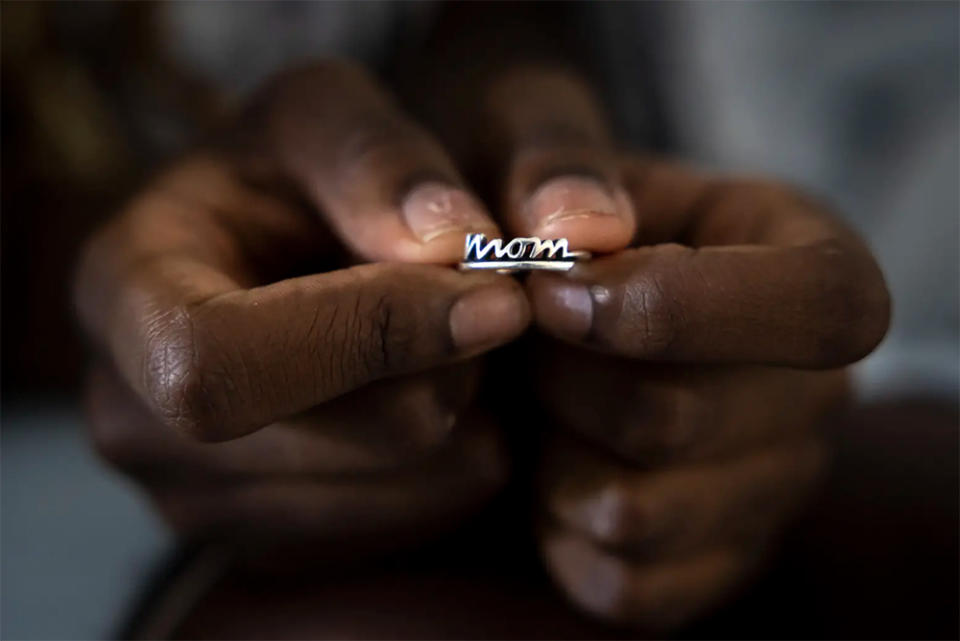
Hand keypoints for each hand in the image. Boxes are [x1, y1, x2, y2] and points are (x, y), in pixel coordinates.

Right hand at [75, 62, 529, 561]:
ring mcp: (199, 501)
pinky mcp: (270, 545)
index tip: (494, 298)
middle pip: (350, 439)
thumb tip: (449, 241)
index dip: (372, 335)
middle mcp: (138, 419)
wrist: (270, 251)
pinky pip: (416, 523)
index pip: (222, 360)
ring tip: (441, 339)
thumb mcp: (318, 113)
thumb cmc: (286, 173)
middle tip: (483, 301)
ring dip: (465, 408)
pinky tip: (425, 389)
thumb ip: (376, 157)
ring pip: (403, 489)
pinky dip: (458, 458)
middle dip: (451, 364)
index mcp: (123, 293)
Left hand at [458, 67, 889, 628]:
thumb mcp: (541, 159)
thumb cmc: (552, 229)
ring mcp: (770, 488)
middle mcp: (811, 390)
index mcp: (803, 262)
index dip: (675, 307)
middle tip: (525, 346)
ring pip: (637, 511)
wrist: (546, 320)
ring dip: (547, 457)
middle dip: (560, 382)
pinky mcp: (714, 565)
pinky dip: (555, 533)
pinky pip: (621, 582)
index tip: (554, 293)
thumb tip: (577, 234)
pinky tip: (553, 471)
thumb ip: (552, 169)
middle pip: (684, 418)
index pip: (819, 303)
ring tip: (541, 407)